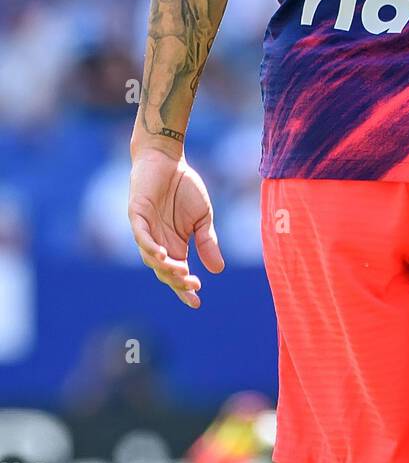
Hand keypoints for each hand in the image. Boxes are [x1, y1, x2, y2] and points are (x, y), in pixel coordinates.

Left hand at [128, 145, 223, 307]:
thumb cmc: (184, 186)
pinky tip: (161, 254)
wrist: (168, 159)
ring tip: (181, 271)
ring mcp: (145, 230)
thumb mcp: (203, 217)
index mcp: (174, 245)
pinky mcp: (136, 215)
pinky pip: (141, 236)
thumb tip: (218, 269)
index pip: (176, 273)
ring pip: (151, 257)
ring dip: (165, 267)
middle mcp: (158, 242)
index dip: (184, 289)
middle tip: (193, 283)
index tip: (196, 302)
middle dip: (177, 280)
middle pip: (163, 271)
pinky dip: (149, 247)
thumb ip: (208, 241)